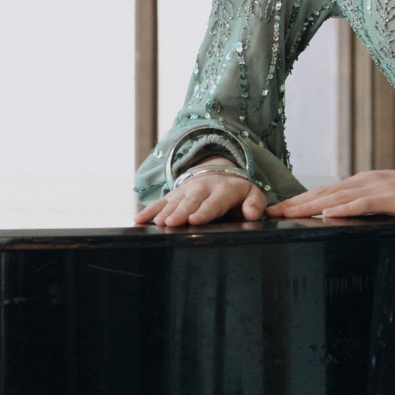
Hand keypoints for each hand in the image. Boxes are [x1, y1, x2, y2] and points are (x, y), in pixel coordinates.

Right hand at [135, 166, 268, 227]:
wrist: (218, 172)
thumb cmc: (236, 191)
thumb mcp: (252, 193)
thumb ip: (255, 204)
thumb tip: (252, 215)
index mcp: (222, 191)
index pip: (213, 203)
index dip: (204, 212)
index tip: (195, 220)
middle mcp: (202, 189)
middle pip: (190, 203)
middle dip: (180, 213)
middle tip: (171, 222)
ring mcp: (185, 191)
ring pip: (173, 203)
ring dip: (164, 212)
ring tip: (158, 222)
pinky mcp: (173, 195)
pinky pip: (159, 202)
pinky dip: (149, 210)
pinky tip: (139, 220)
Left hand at [267, 160, 394, 221]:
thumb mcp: (391, 202)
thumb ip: (368, 208)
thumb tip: (345, 220)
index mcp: (364, 183)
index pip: (325, 193)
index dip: (299, 201)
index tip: (277, 210)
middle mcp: (365, 181)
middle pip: (322, 193)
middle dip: (294, 204)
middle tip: (268, 212)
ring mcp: (377, 187)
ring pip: (335, 197)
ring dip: (308, 205)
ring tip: (286, 213)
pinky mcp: (390, 197)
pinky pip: (362, 203)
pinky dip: (343, 208)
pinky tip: (326, 213)